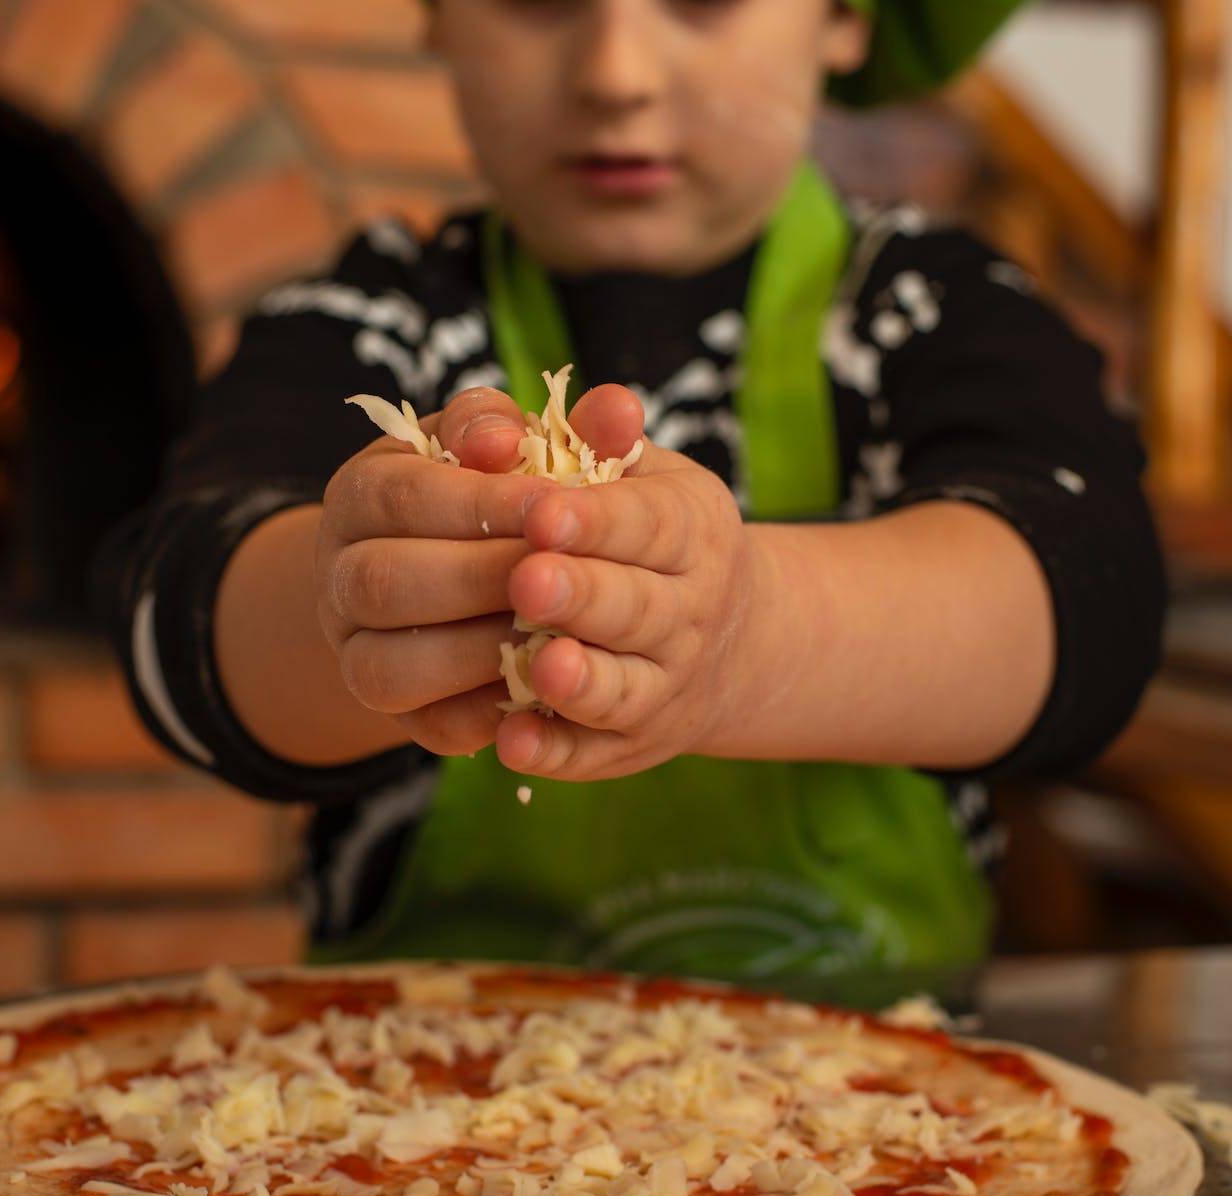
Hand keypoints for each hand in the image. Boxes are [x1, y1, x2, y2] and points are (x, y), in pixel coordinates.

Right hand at [313, 383, 642, 756]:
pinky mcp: (396, 714)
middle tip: (556, 577)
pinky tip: (540, 686)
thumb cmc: (504, 494)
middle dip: (478, 580)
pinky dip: (483, 714)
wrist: (475, 574)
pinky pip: (425, 728)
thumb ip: (560, 424)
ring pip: (387, 668)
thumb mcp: (520, 449)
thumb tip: (617, 412)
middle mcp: (340, 574)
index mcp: (362, 493)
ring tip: (550, 633)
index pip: (401, 494)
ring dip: (475, 652)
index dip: (478, 502)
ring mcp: (357, 651)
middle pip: (383, 582)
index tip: (552, 504)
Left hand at [497, 397, 756, 780]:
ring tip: (535, 666)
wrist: (721, 637)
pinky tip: (510, 741)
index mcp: (691, 532)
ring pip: (621, 689)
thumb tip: (605, 406)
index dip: (598, 520)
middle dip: (582, 596)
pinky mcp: (628, 744)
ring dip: (578, 681)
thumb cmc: (649, 529)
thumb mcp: (643, 471)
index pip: (649, 524)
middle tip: (528, 581)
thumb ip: (606, 434)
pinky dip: (554, 752)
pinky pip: (591, 754)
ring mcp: (660, 685)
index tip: (543, 512)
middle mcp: (688, 614)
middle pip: (635, 608)